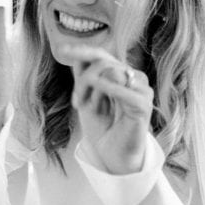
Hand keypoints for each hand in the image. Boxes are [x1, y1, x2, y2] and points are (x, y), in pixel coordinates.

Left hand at [61, 45, 152, 174]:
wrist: (113, 155)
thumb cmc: (102, 127)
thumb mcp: (87, 97)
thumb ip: (84, 76)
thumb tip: (75, 54)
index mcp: (120, 74)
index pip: (101, 54)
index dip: (81, 50)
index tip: (60, 50)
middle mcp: (133, 77)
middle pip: (102, 63)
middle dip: (83, 81)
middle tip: (77, 103)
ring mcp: (141, 89)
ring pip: (111, 71)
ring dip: (93, 91)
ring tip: (91, 109)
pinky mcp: (143, 104)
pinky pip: (123, 88)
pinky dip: (106, 91)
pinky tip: (96, 102)